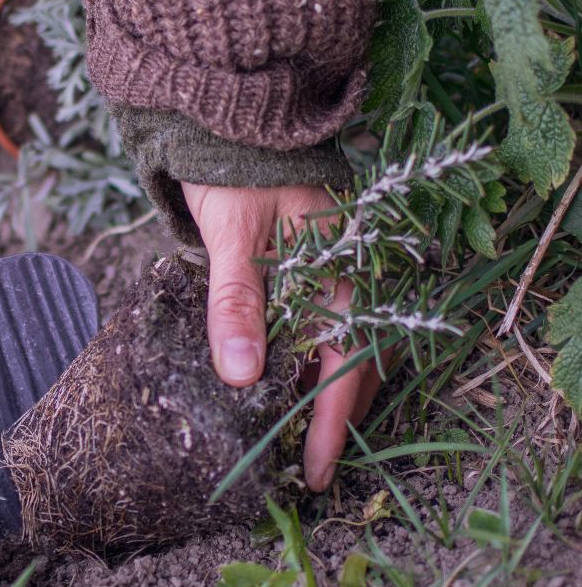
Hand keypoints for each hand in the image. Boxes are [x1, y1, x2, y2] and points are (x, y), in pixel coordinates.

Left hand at [181, 182, 380, 491]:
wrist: (232, 114)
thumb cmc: (234, 169)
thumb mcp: (234, 236)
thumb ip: (238, 302)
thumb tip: (242, 376)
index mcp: (340, 269)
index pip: (347, 362)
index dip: (330, 422)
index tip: (314, 471)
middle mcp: (347, 273)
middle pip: (355, 361)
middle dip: (333, 416)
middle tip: (305, 465)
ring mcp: (332, 268)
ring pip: (342, 344)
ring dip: (322, 389)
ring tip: (293, 432)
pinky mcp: (312, 262)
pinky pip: (321, 321)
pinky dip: (307, 356)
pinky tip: (282, 375)